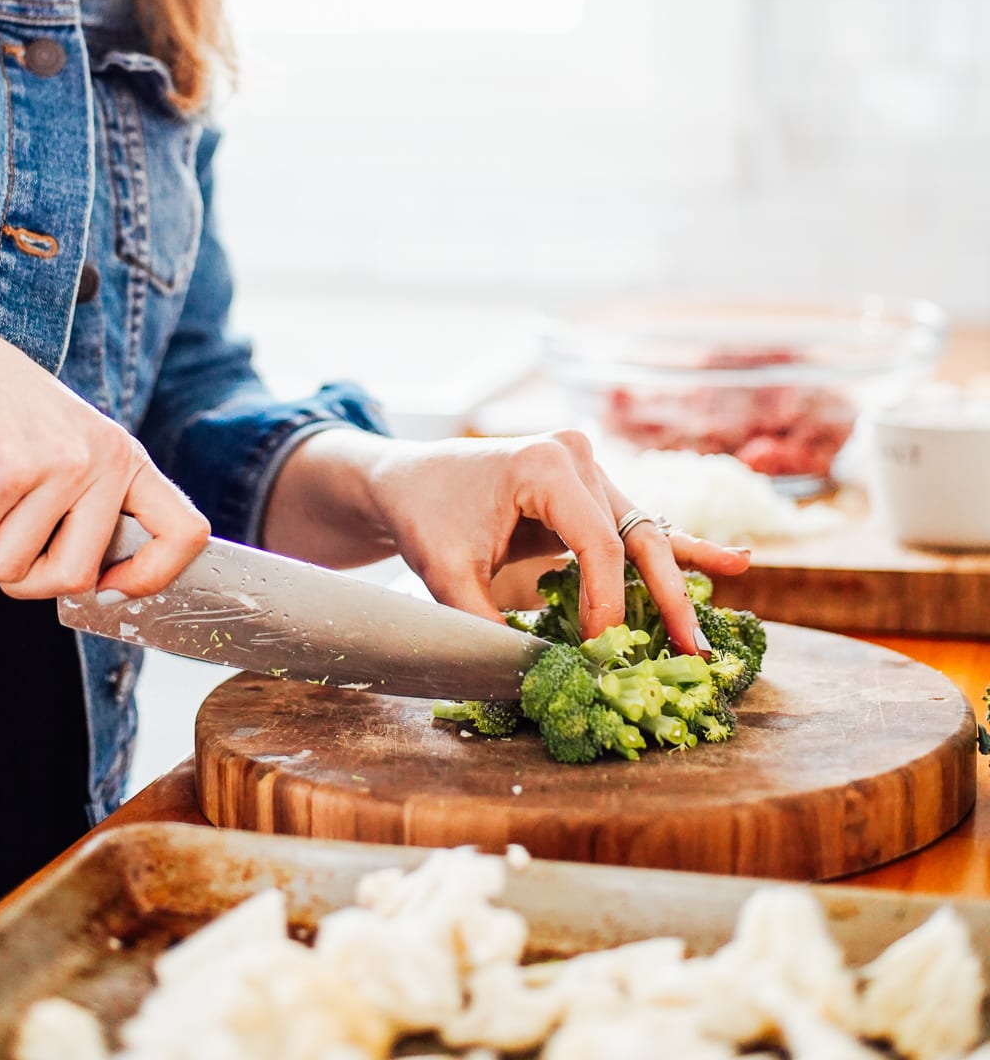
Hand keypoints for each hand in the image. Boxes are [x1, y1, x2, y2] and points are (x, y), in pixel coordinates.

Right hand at [0, 299, 208, 598]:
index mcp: (124, 457)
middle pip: (75, 577)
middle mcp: (100, 459)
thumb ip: (89, 502)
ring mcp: (56, 465)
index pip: (184, 533)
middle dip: (23, 580)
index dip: (152, 579)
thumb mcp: (66, 446)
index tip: (111, 590)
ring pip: (11, 569)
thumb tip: (96, 586)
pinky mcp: (4, 474)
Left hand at [262, 427, 749, 655]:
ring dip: (678, 584)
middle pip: (637, 534)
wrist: (406, 478)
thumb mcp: (444, 572)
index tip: (603, 653)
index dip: (608, 603)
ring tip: (717, 626)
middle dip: (669, 597)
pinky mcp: (593, 491)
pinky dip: (683, 549)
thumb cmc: (422, 516)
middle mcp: (577, 457)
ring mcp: (590, 470)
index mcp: (544, 462)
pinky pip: (640, 524)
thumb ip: (484, 624)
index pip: (597, 542)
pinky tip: (735, 561)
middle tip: (696, 651)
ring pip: (646, 533)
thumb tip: (528, 683)